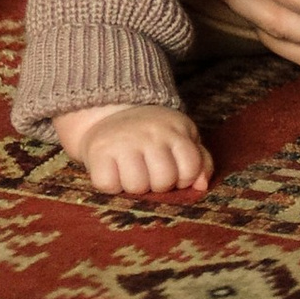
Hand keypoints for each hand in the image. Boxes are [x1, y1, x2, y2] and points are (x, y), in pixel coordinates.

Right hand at [53, 101, 210, 198]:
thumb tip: (202, 186)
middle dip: (157, 184)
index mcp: (175, 129)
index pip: (190, 167)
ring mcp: (123, 140)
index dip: (183, 177)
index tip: (173, 170)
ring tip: (130, 171)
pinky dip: (110, 185)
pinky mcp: (98, 150)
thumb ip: (199, 162)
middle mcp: (150, 132)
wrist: (108, 111)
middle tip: (148, 171)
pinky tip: (113, 171)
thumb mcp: (181, 139)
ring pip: (136, 186)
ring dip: (133, 187)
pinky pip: (108, 185)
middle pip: (163, 180)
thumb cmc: (152, 136)